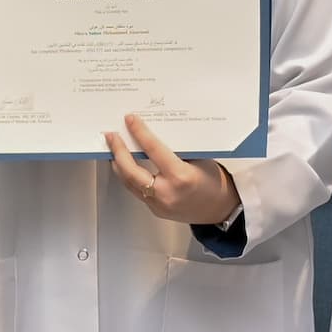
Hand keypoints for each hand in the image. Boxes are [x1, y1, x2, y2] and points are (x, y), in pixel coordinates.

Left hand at [108, 115, 239, 228]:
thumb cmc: (213, 181)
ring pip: (129, 183)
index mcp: (180, 176)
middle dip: (118, 151)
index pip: (153, 150)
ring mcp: (159, 204)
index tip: (129, 120)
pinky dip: (129, 176)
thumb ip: (176, 149)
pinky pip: (136, 191)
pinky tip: (125, 166)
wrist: (220, 209)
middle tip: (111, 135)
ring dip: (119, 165)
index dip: (139, 133)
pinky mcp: (155, 210)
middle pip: (131, 171)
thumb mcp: (200, 159)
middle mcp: (167, 192)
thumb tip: (154, 133)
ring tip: (113, 149)